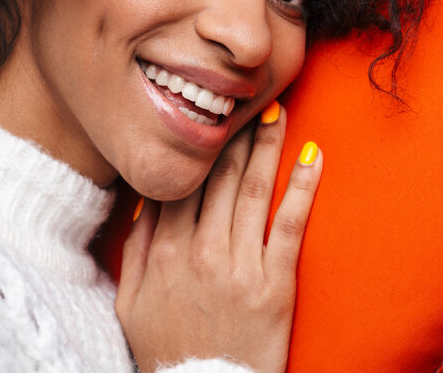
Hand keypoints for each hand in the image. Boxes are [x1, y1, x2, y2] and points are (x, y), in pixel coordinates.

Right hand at [115, 105, 321, 372]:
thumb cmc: (166, 353)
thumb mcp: (130, 302)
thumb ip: (134, 251)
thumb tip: (146, 203)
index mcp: (162, 252)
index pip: (180, 182)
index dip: (196, 145)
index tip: (207, 114)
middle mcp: (199, 251)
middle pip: (218, 177)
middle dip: (233, 132)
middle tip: (247, 95)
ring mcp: (239, 266)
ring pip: (253, 190)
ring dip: (267, 145)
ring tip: (278, 109)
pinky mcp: (275, 285)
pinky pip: (289, 225)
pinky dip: (302, 187)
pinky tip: (313, 155)